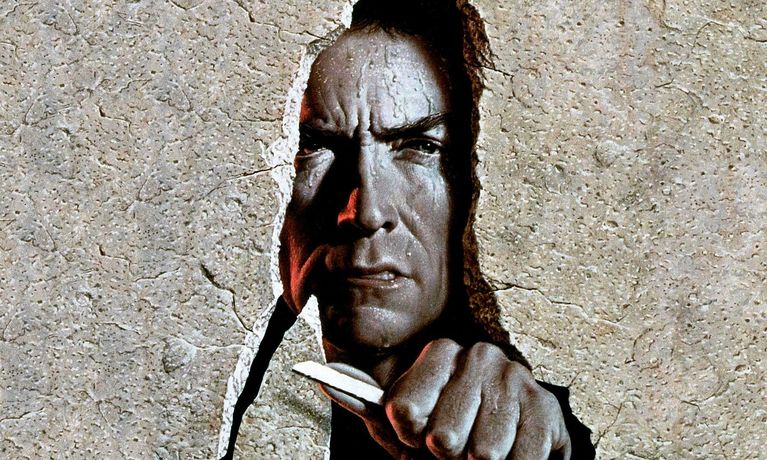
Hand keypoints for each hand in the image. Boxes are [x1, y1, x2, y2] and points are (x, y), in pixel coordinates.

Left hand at [323, 339, 570, 459]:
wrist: (506, 443)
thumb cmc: (446, 431)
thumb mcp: (401, 421)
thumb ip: (364, 400)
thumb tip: (322, 378)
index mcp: (440, 352)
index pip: (404, 410)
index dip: (409, 435)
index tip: (417, 433)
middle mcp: (478, 356)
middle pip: (444, 438)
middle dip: (446, 455)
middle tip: (454, 448)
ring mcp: (514, 378)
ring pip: (483, 454)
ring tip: (481, 450)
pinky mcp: (546, 406)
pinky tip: (509, 452)